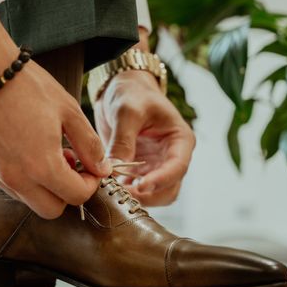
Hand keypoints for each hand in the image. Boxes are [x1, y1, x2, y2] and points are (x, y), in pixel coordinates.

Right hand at [0, 8, 111, 218]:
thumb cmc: (28, 87)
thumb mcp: (69, 112)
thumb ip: (90, 145)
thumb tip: (102, 169)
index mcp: (42, 167)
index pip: (76, 197)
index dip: (90, 184)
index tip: (89, 167)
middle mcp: (15, 179)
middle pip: (51, 210)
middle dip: (65, 193)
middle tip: (68, 165)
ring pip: (26, 198)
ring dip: (41, 185)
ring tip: (42, 151)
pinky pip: (5, 182)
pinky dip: (18, 174)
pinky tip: (19, 146)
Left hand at [94, 68, 195, 205]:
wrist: (120, 90)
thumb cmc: (132, 93)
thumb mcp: (127, 112)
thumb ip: (123, 141)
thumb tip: (115, 169)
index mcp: (180, 140)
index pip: (178, 167)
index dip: (161, 180)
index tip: (141, 186)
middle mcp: (171, 157)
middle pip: (168, 189)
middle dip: (147, 195)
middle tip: (121, 192)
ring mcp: (155, 166)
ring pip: (152, 194)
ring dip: (134, 197)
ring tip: (112, 191)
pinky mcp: (137, 171)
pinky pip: (134, 189)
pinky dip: (123, 192)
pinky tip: (107, 188)